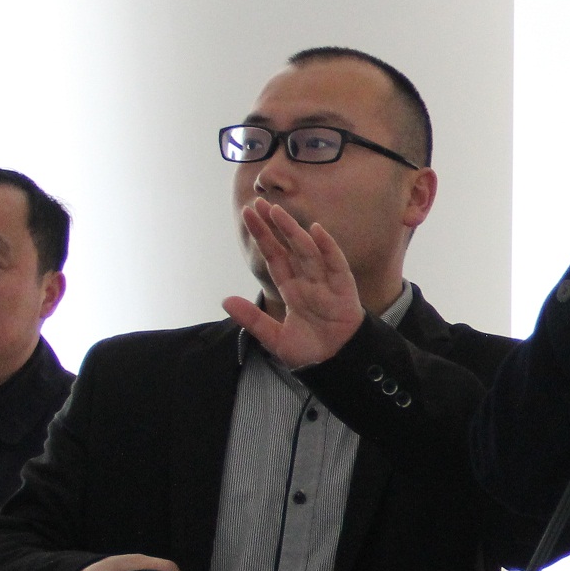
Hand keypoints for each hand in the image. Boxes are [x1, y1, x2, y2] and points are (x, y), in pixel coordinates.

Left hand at [225, 200, 364, 368]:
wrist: (337, 367)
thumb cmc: (311, 352)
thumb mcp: (275, 339)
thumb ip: (252, 320)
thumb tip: (225, 301)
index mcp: (292, 290)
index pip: (274, 257)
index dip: (262, 237)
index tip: (249, 215)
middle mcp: (308, 282)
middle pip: (289, 248)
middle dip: (274, 226)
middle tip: (258, 204)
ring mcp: (326, 284)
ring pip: (308, 251)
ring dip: (294, 231)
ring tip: (277, 211)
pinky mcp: (344, 290)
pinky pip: (336, 264)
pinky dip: (328, 248)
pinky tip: (317, 230)